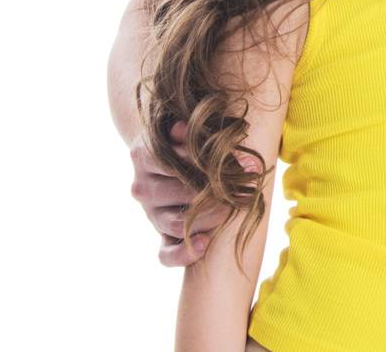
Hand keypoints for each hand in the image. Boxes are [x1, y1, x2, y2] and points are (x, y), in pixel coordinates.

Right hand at [128, 121, 233, 265]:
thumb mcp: (191, 130)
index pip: (174, 162)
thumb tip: (194, 131)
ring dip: (209, 218)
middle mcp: (142, 186)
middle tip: (243, 189)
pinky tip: (205, 244)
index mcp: (144, 155)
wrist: (173, 154)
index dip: (208, 164)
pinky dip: (184, 254)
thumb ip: (197, 131)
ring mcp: (150, 213)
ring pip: (177, 224)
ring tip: (230, 209)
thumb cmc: (189, 138)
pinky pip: (165, 255)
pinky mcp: (161, 234)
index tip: (239, 163)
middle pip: (180, 194)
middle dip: (216, 192)